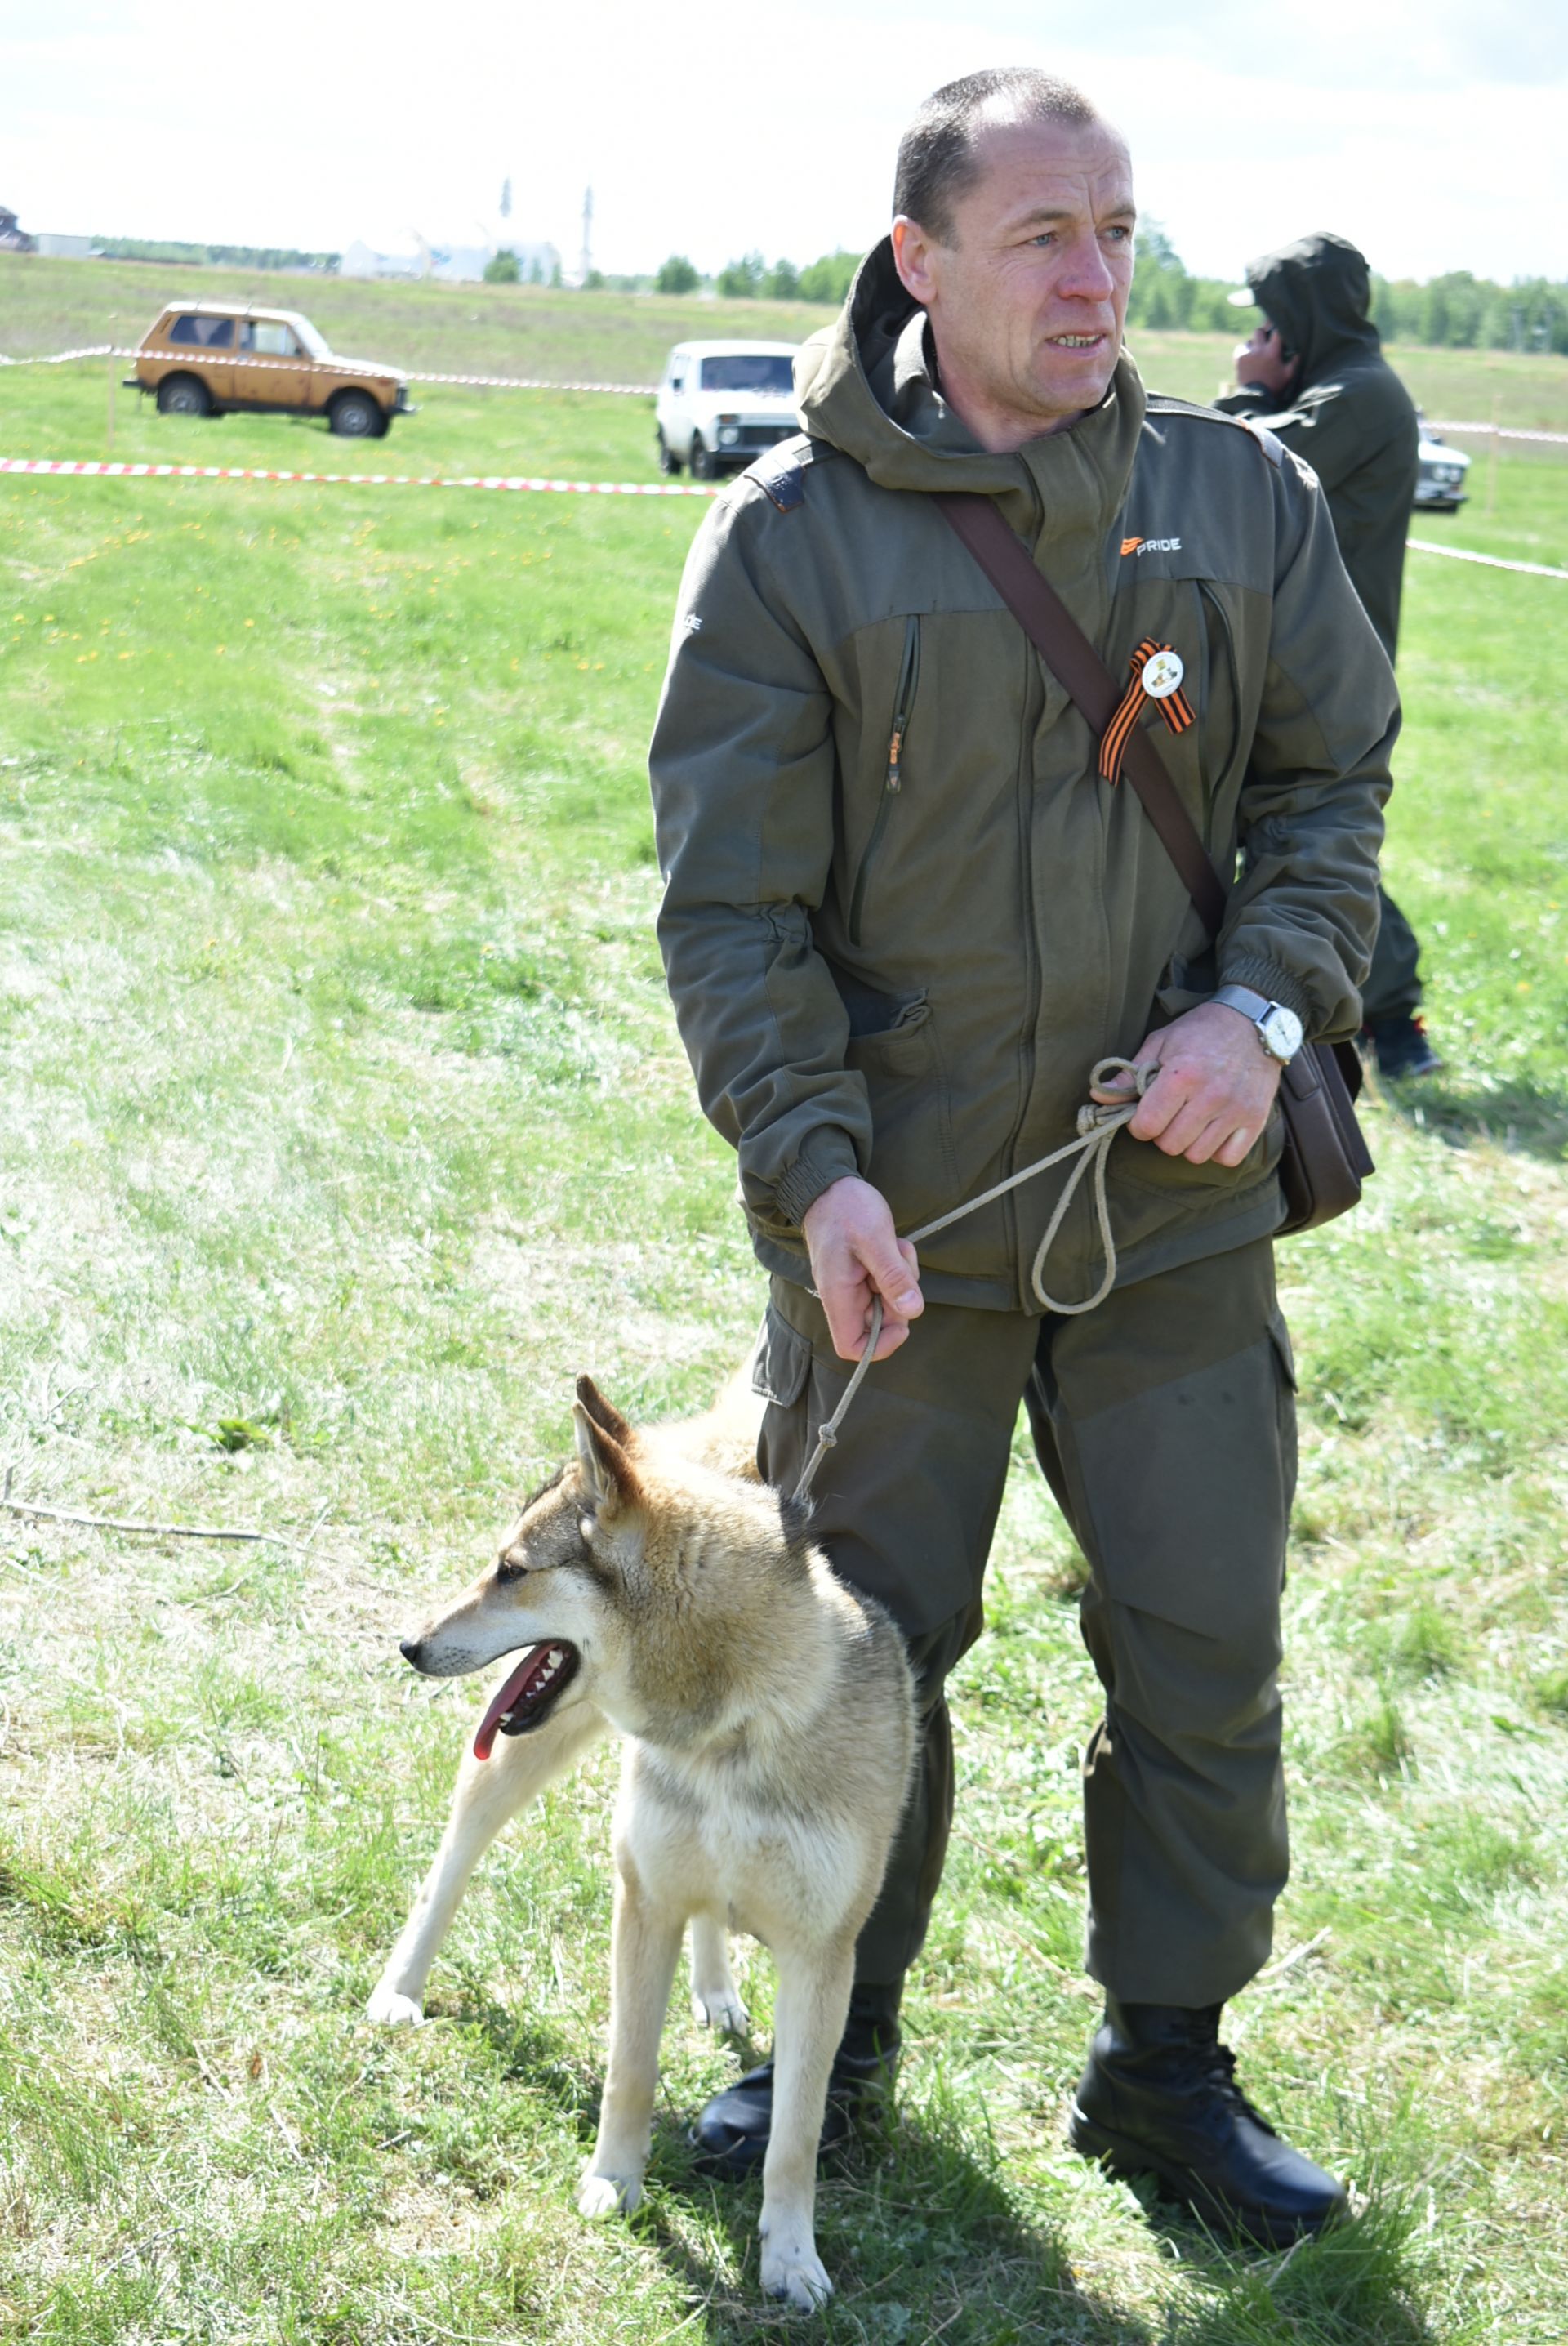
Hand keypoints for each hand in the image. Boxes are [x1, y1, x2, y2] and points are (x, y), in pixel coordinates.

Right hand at [801, 1177, 923, 1362]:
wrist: (829, 1184)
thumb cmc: (846, 1208)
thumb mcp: (875, 1239)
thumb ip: (893, 1277)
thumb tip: (912, 1312)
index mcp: (838, 1295)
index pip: (853, 1347)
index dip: (881, 1344)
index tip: (901, 1319)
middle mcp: (844, 1296)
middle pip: (878, 1324)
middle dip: (900, 1300)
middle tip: (902, 1269)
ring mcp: (854, 1284)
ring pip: (888, 1300)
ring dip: (902, 1278)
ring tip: (896, 1247)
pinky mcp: (864, 1272)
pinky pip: (889, 1282)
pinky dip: (899, 1266)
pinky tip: (894, 1243)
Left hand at [1091, 1001, 1282, 1168]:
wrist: (1252, 1020)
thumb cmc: (1201, 1030)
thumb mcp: (1161, 1042)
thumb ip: (1131, 1074)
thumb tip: (1098, 1095)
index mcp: (1182, 1076)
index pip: (1147, 1126)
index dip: (1139, 1125)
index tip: (1144, 1116)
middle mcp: (1211, 1096)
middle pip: (1170, 1145)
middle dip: (1162, 1134)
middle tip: (1169, 1116)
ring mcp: (1236, 1110)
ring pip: (1197, 1155)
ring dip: (1188, 1144)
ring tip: (1191, 1122)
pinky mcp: (1255, 1119)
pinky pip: (1228, 1158)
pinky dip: (1217, 1151)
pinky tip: (1213, 1131)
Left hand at [1233, 322, 1297, 398]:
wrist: (1255, 398)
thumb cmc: (1274, 387)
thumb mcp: (1288, 375)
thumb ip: (1294, 362)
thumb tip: (1297, 353)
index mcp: (1272, 351)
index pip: (1276, 331)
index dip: (1277, 327)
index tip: (1277, 327)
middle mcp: (1259, 350)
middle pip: (1259, 331)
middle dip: (1262, 334)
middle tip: (1265, 338)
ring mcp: (1248, 354)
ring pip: (1249, 341)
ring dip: (1253, 345)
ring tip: (1256, 354)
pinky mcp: (1238, 359)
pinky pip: (1241, 349)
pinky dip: (1244, 352)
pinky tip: (1248, 358)